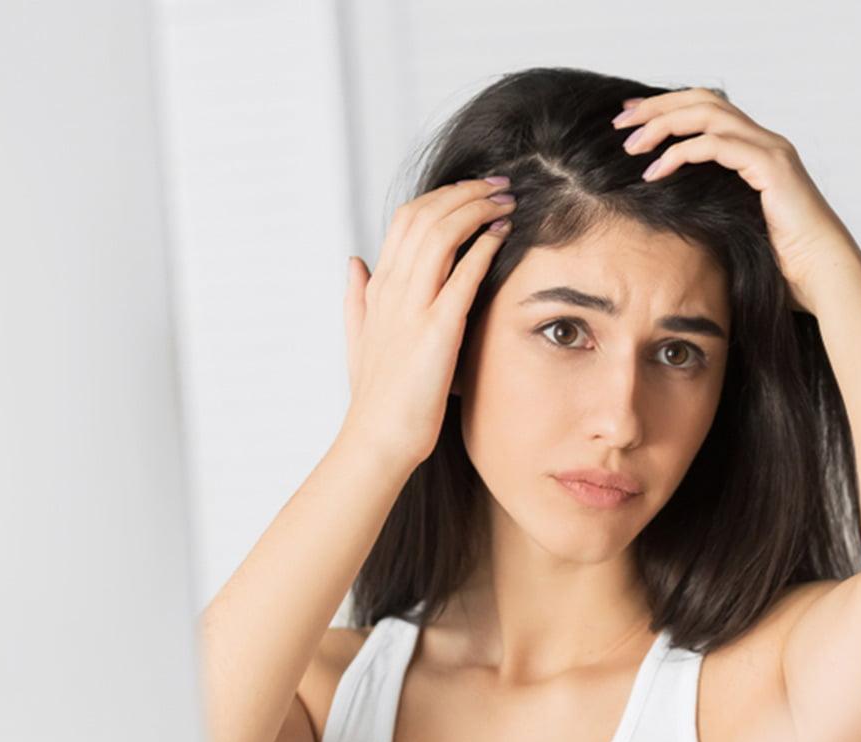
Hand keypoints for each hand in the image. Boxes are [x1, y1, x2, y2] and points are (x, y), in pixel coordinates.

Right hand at [341, 177, 516, 466]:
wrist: (377, 437)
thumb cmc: (376, 396)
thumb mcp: (359, 337)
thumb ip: (356, 297)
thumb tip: (353, 261)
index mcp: (377, 288)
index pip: (406, 219)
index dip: (442, 196)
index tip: (472, 191)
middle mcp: (392, 289)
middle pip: (426, 216)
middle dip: (465, 192)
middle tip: (499, 185)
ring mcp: (413, 307)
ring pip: (442, 234)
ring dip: (478, 210)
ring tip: (507, 201)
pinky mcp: (436, 330)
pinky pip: (462, 275)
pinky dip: (484, 248)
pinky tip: (504, 234)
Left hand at [612, 87, 844, 314]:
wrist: (821, 276)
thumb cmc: (780, 263)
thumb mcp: (732, 226)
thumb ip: (707, 207)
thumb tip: (665, 212)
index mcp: (756, 151)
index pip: (706, 109)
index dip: (666, 108)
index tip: (630, 120)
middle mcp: (765, 142)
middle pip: (703, 100)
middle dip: (657, 106)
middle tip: (620, 121)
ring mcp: (770, 150)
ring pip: (707, 113)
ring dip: (663, 124)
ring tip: (630, 146)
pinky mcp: (771, 166)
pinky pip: (716, 144)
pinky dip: (680, 152)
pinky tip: (655, 171)